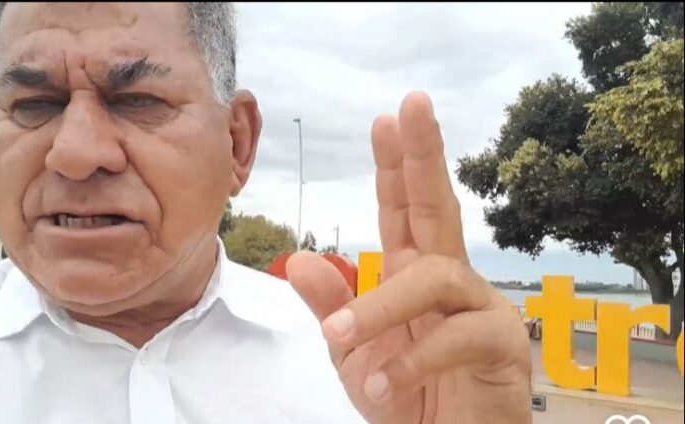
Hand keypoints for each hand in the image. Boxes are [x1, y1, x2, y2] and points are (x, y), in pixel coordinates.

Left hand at [286, 92, 531, 423]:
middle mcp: (447, 279)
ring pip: (434, 278)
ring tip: (344, 341)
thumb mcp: (353, 353)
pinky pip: (456, 336)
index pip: (401, 210)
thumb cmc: (404, 397)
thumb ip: (333, 306)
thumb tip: (298, 261)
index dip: (395, 166)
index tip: (387, 120)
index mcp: (411, 274)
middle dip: (424, 156)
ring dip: (382, 307)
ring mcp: (479, 307)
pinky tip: (384, 384)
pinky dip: (413, 361)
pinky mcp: (502, 344)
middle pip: (437, 206)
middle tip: (413, 107)